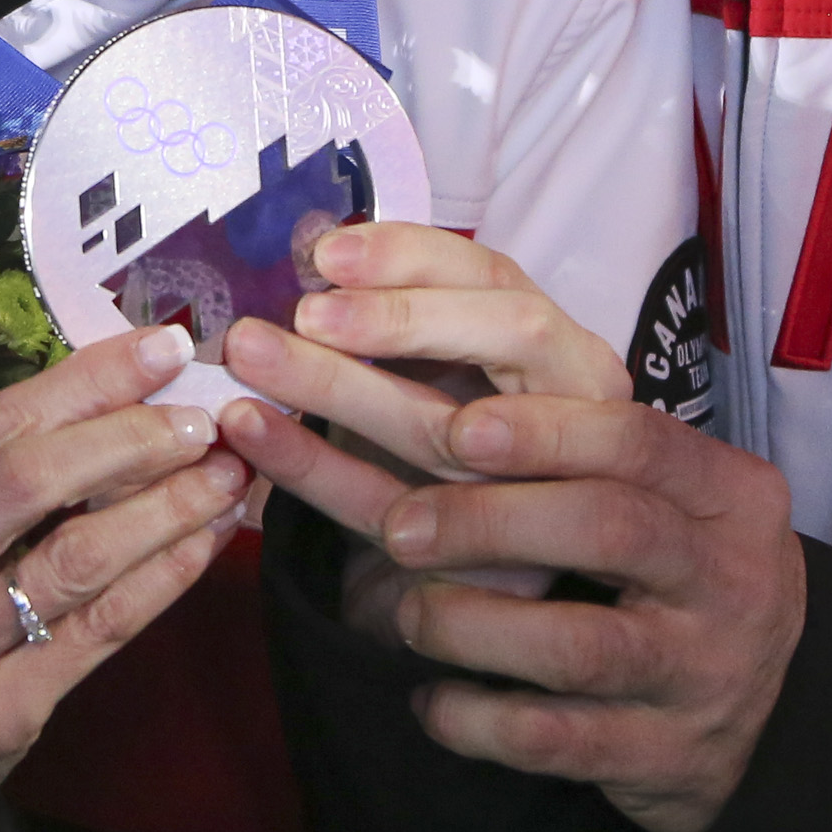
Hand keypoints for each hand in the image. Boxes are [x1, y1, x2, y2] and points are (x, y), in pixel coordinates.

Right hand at [0, 322, 244, 831]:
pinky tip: (204, 542)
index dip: (87, 381)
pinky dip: (165, 576)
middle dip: (131, 438)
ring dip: (166, 506)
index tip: (162, 349)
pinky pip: (101, 630)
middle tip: (203, 420)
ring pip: (77, 558)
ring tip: (225, 475)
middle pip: (29, 481)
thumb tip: (112, 392)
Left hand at [216, 223, 626, 560]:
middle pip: (508, 336)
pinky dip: (316, 467)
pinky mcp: (498, 559)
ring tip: (255, 359)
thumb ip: (410, 323)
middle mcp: (576, 406)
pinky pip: (394, 504)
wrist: (494, 580)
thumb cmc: (475, 454)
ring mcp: (547, 488)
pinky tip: (255, 433)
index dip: (414, 259)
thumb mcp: (461, 379)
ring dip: (340, 388)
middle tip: (306, 312)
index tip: (328, 253)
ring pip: (444, 427)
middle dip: (401, 318)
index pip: (497, 280)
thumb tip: (314, 252)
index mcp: (564, 349)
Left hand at [269, 392, 807, 831]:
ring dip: (472, 626)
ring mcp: (700, 674)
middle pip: (612, 527)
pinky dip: (477, 718)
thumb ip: (577, 450)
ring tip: (409, 614)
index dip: (542, 429)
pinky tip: (431, 701)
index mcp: (728, 492)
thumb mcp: (663, 500)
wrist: (768, 719)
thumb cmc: (676, 574)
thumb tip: (429, 390)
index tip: (455, 427)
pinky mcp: (661, 757)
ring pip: (580, 647)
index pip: (638, 438)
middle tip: (398, 525)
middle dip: (491, 521)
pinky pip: (555, 740)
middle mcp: (728, 578)